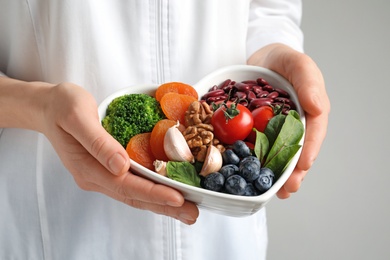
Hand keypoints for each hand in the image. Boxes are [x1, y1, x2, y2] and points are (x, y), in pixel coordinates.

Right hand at [39, 83, 198, 223]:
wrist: (47, 107)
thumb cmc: (61, 106)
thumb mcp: (76, 116)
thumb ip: (98, 142)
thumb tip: (121, 165)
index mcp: (88, 167)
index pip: (126, 185)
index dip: (154, 193)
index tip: (178, 199)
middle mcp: (95, 177)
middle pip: (134, 196)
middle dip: (164, 207)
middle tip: (192, 214)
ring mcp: (100, 175)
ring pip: (135, 194)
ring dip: (161, 204)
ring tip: (186, 211)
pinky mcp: (106, 169)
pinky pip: (132, 185)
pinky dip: (151, 192)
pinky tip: (166, 194)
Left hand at [248, 43, 330, 198]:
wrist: (262, 56)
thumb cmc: (285, 60)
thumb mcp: (299, 65)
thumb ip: (308, 83)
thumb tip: (318, 107)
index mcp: (310, 111)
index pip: (313, 133)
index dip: (308, 151)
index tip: (302, 167)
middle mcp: (295, 123)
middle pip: (297, 151)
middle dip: (293, 172)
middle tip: (287, 189)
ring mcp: (276, 128)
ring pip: (279, 154)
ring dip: (276, 173)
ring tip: (274, 191)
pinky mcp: (258, 129)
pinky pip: (258, 146)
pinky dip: (256, 160)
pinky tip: (250, 173)